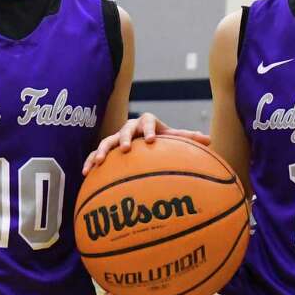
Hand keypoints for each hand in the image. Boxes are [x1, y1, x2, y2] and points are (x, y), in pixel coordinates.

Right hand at [82, 112, 210, 174]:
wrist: (142, 138)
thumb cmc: (160, 139)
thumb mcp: (173, 137)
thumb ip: (188, 138)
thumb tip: (210, 139)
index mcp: (147, 122)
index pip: (148, 121)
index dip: (149, 129)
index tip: (151, 140)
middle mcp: (130, 127)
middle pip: (125, 129)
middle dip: (125, 138)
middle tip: (126, 148)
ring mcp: (116, 137)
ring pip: (107, 141)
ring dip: (102, 151)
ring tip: (98, 162)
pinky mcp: (106, 149)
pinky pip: (95, 154)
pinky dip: (90, 161)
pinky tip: (85, 173)